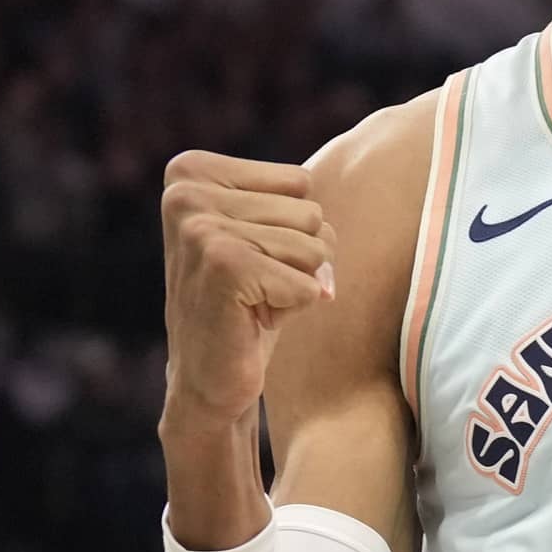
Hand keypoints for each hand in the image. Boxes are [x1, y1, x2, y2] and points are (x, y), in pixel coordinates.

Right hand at [160, 152, 335, 423]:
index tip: (251, 260)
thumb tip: (365, 193)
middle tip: (255, 288)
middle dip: (299, 258)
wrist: (208, 379)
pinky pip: (307, 281)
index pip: (299, 182)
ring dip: (296, 282)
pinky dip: (293, 307)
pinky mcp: (222, 265)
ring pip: (313, 245)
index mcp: (191, 172)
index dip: (291, 229)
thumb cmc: (247, 303)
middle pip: (310, 212)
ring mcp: (201, 228)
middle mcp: (186, 192)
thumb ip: (295, 202)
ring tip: (254, 302)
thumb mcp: (264, 233)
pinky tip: (253, 321)